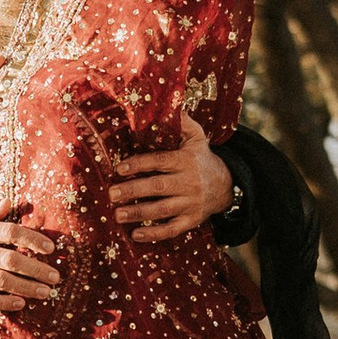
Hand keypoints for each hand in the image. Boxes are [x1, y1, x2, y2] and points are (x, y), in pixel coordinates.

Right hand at [0, 200, 58, 308]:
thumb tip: (10, 201)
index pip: (9, 231)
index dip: (32, 238)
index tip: (50, 248)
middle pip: (9, 258)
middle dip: (36, 268)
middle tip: (55, 277)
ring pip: (0, 280)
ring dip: (26, 288)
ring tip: (45, 292)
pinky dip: (3, 302)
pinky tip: (20, 303)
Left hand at [106, 114, 233, 242]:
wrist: (226, 184)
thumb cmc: (201, 157)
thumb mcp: (196, 137)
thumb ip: (181, 123)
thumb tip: (167, 103)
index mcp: (185, 161)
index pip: (160, 162)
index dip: (139, 164)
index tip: (119, 168)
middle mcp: (188, 183)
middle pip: (158, 187)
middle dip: (133, 191)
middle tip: (111, 194)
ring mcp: (190, 203)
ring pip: (162, 210)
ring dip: (139, 213)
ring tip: (117, 215)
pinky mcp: (192, 220)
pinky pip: (172, 229)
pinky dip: (154, 233)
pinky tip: (136, 235)